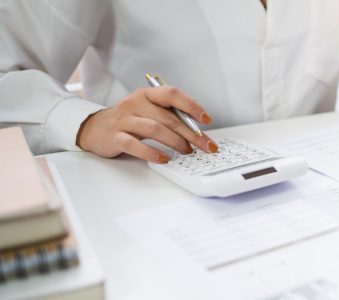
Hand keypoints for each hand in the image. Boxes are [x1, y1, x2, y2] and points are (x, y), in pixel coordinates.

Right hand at [76, 87, 217, 162]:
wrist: (95, 128)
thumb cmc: (129, 119)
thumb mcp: (149, 109)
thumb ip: (170, 112)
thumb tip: (197, 118)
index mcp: (147, 94)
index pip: (172, 94)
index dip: (191, 106)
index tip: (206, 120)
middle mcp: (135, 103)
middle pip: (168, 117)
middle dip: (192, 134)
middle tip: (207, 146)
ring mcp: (124, 120)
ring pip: (154, 129)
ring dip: (176, 142)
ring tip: (188, 152)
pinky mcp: (115, 137)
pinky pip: (134, 144)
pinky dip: (151, 152)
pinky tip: (164, 159)